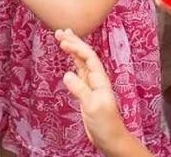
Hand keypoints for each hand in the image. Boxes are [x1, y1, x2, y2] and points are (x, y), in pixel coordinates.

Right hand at [57, 29, 133, 152]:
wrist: (110, 139)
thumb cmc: (105, 124)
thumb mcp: (92, 107)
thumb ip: (81, 90)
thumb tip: (67, 74)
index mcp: (100, 80)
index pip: (89, 57)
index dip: (77, 47)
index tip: (63, 41)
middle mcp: (96, 79)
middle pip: (85, 55)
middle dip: (74, 42)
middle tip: (60, 31)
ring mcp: (91, 85)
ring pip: (81, 61)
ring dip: (72, 49)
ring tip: (61, 37)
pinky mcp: (86, 92)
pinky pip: (78, 71)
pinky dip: (73, 61)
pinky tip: (68, 56)